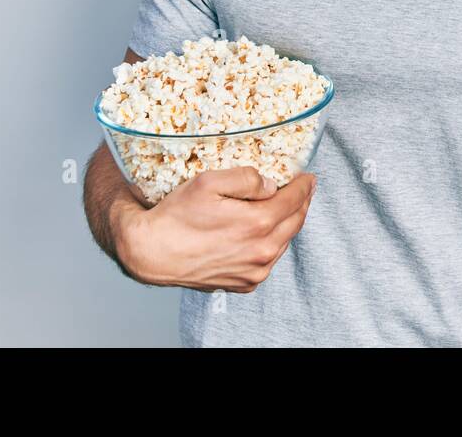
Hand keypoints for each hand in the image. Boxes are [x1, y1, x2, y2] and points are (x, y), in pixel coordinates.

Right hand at [114, 167, 317, 291]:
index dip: (304, 185)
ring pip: (283, 242)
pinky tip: (261, 232)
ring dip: (287, 223)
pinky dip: (271, 243)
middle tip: (302, 188)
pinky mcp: (244, 284)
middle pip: (295, 222)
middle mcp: (261, 252)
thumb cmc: (177, 216)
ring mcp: (254, 272)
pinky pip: (268, 260)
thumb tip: (270, 184)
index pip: (295, 200)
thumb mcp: (208, 181)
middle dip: (301, 202)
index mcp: (257, 224)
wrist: (153, 253)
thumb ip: (246, 178)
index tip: (308, 176)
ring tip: (283, 207)